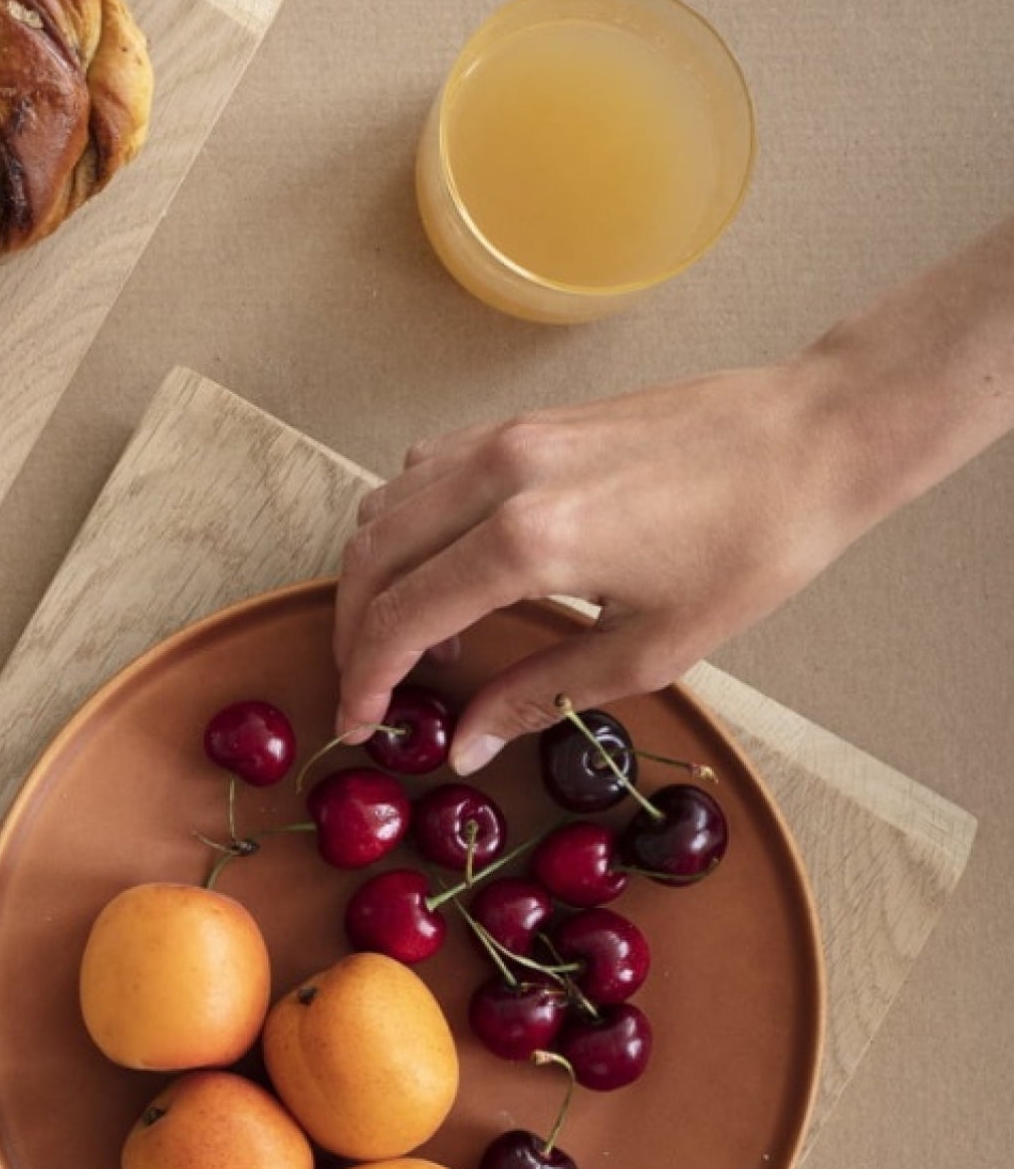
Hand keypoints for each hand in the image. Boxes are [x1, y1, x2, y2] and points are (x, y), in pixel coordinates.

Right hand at [332, 356, 868, 774]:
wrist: (814, 438)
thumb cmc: (751, 547)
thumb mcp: (648, 650)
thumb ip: (537, 696)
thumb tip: (464, 747)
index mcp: (527, 541)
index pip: (399, 619)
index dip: (366, 681)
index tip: (359, 725)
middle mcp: (498, 478)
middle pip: (371, 560)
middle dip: (355, 634)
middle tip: (370, 690)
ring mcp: (506, 439)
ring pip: (383, 510)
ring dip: (374, 578)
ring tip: (411, 637)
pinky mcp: (523, 421)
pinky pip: (423, 472)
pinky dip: (405, 525)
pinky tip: (441, 565)